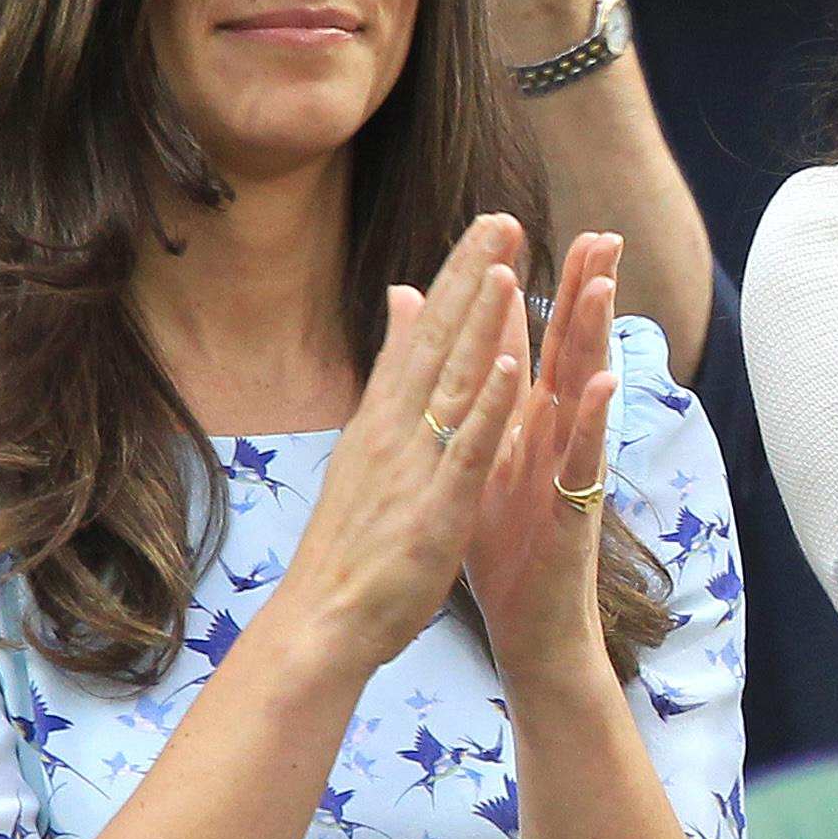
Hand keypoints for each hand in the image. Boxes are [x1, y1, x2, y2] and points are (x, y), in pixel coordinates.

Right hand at [275, 216, 526, 672]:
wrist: (323, 620)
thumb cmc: (351, 544)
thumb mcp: (366, 454)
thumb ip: (388, 388)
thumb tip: (393, 329)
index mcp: (382, 418)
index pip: (422, 333)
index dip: (455, 278)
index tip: (486, 227)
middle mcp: (394, 429)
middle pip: (437, 341)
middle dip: (471, 278)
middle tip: (503, 218)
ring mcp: (414, 465)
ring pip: (453, 384)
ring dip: (480, 324)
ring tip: (507, 265)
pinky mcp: (436, 508)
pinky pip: (467, 449)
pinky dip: (489, 408)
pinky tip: (514, 367)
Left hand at [463, 233, 622, 689]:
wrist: (531, 628)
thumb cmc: (506, 547)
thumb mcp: (479, 460)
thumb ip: (472, 401)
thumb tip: (456, 356)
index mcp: (532, 425)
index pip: (539, 345)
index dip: (541, 288)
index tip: (547, 231)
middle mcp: (560, 440)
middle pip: (575, 354)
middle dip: (587, 294)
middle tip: (602, 234)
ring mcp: (574, 473)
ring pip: (589, 396)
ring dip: (596, 340)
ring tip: (605, 285)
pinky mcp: (576, 513)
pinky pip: (586, 462)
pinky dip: (593, 423)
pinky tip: (601, 386)